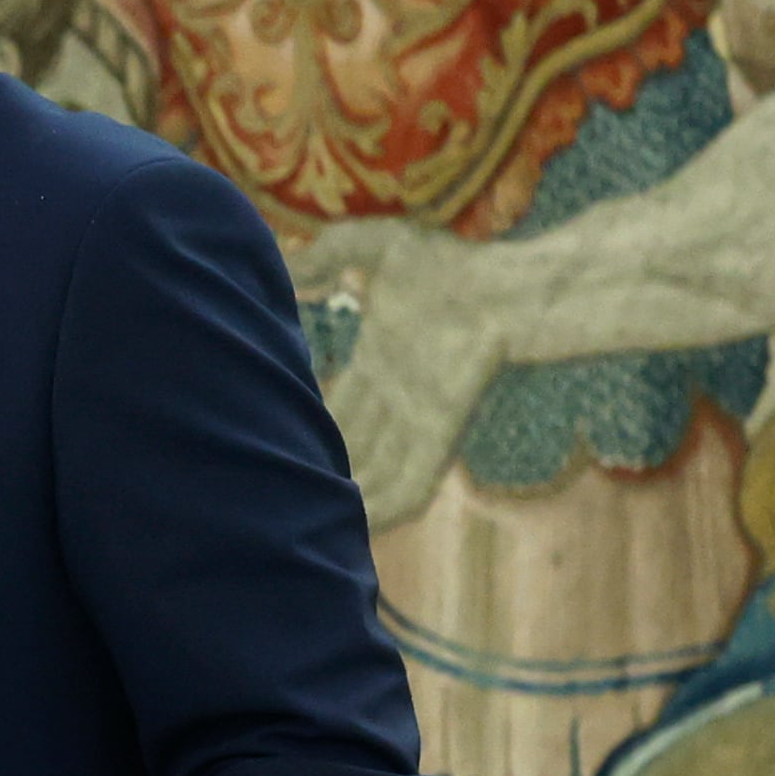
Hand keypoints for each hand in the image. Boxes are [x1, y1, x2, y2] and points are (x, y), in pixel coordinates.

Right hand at [290, 211, 511, 530]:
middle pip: (347, 448)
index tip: (261, 442)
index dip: (302, 426)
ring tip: (291, 526)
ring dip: (341, 501)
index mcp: (378, 364)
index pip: (334, 408)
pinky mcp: (439, 437)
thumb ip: (325, 255)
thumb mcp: (375, 245)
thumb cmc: (453, 265)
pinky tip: (354, 530)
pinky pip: (409, 488)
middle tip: (265, 494)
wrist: (514, 288)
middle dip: (313, 470)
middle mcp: (394, 400)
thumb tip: (286, 275)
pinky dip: (384, 511)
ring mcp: (417, 422)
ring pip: (371, 476)